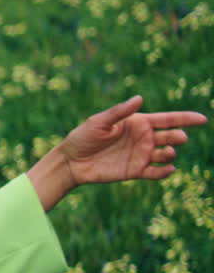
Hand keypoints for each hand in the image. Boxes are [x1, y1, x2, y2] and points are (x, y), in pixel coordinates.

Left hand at [28, 95, 207, 210]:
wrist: (72, 161)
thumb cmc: (83, 137)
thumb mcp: (99, 122)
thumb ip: (119, 112)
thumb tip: (139, 99)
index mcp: (138, 123)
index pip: (167, 119)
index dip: (186, 119)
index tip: (203, 119)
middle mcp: (144, 138)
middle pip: (170, 136)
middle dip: (178, 136)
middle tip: (177, 138)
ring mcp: (141, 155)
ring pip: (166, 155)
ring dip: (170, 154)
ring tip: (166, 153)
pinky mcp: (136, 171)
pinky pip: (156, 172)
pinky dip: (164, 172)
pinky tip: (168, 169)